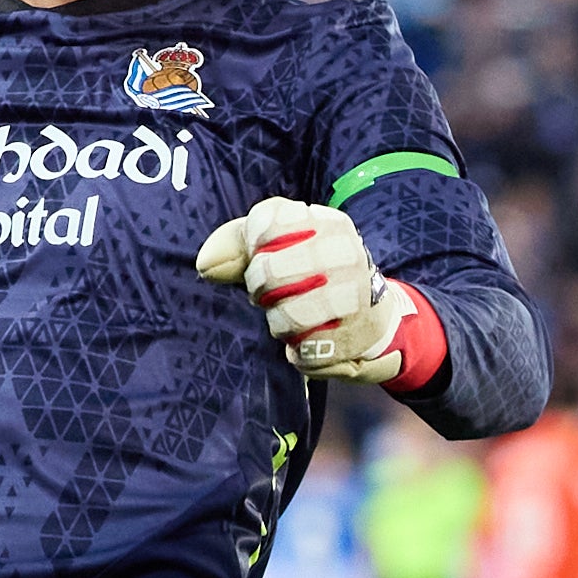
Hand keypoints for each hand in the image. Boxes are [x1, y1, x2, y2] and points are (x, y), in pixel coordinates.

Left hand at [194, 198, 434, 385]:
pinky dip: (299, 354)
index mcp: (326, 223)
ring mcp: (355, 297)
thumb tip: (205, 265)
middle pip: (268, 274)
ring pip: (284, 319)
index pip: (264, 226)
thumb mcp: (278, 247)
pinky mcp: (356, 339)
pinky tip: (313, 342)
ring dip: (280, 325)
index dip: (252, 250)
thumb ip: (236, 245)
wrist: (371, 316)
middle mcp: (346, 254)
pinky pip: (302, 354)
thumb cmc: (310, 275)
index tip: (266, 258)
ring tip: (294, 320)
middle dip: (260, 291)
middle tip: (276, 296)